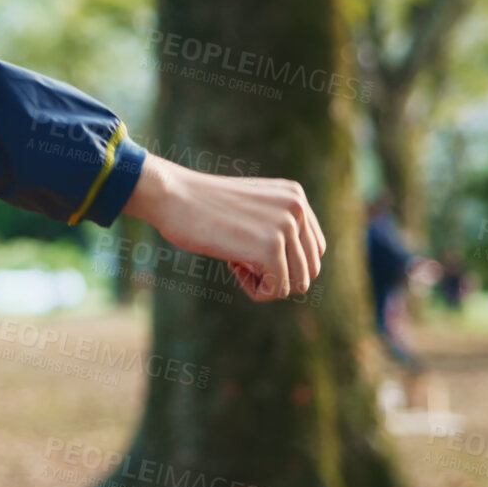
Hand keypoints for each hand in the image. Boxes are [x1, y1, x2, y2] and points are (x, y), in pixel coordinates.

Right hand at [123, 154, 325, 301]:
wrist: (172, 196)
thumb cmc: (200, 206)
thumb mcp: (250, 208)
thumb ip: (276, 226)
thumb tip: (297, 271)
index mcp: (295, 195)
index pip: (314, 249)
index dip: (284, 263)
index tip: (250, 252)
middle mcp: (297, 207)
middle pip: (309, 269)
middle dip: (277, 276)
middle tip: (242, 262)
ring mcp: (286, 226)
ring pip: (298, 283)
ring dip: (267, 284)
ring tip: (237, 264)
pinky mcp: (271, 247)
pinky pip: (278, 289)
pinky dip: (257, 290)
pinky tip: (233, 268)